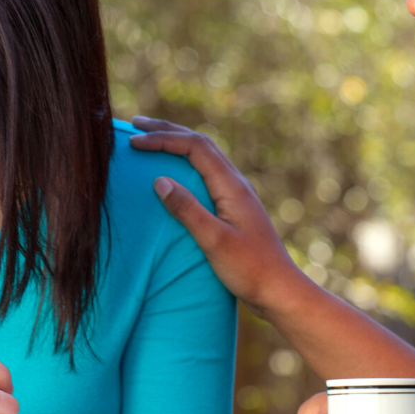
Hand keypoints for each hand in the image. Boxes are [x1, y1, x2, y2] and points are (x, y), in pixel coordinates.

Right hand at [128, 116, 301, 312]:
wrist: (279, 289)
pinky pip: (206, 170)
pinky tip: (175, 170)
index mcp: (231, 185)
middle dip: (167, 130)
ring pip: (204, 154)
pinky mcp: (233, 205)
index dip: (164, 138)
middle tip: (136, 123)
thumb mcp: (214, 241)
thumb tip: (159, 180)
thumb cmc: (249, 269)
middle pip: (200, 143)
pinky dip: (185, 160)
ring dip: (177, 141)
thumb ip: (187, 210)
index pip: (195, 147)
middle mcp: (235, 182)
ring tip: (150, 138)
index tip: (135, 141)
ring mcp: (236, 192)